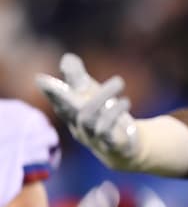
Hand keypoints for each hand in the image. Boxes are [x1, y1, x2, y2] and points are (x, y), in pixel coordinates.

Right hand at [36, 54, 140, 169]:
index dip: (51, 92)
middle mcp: (79, 127)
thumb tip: (67, 58)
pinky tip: (126, 101)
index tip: (41, 79)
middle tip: (79, 78)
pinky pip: (108, 132)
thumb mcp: (92, 96)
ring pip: (89, 119)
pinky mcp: (112, 146)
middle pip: (71, 111)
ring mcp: (94, 139)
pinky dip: (115, 114)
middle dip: (68, 96)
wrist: (125, 148)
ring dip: (102, 98)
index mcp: (72, 114)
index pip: (59, 102)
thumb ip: (78, 78)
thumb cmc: (104, 117)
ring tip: (119, 81)